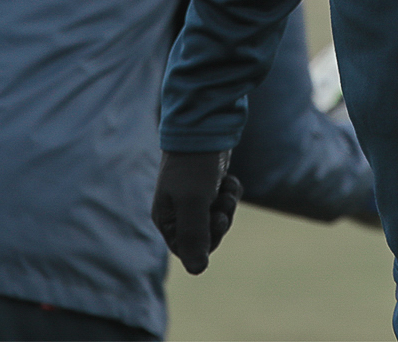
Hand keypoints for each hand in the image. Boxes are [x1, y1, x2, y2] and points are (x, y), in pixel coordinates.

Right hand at [151, 150, 240, 273]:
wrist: (205, 127)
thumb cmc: (194, 167)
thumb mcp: (193, 203)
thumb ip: (194, 237)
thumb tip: (197, 270)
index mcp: (166, 218)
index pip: (188, 250)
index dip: (207, 241)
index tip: (214, 221)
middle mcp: (178, 210)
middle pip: (207, 235)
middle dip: (220, 221)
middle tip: (221, 205)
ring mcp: (195, 196)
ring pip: (219, 217)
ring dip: (227, 205)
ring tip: (224, 189)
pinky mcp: (210, 183)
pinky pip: (225, 199)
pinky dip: (230, 191)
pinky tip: (227, 179)